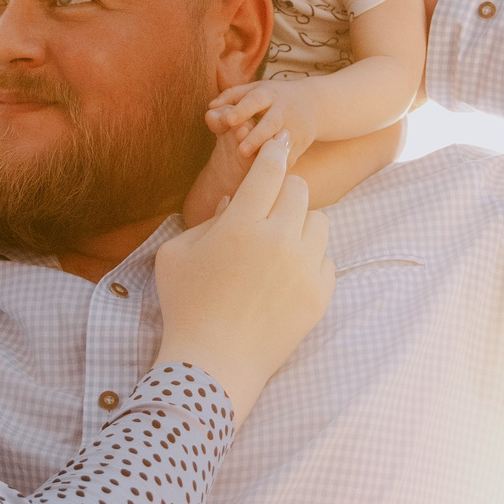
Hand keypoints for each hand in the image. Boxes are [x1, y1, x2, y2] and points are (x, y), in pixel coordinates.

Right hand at [153, 134, 332, 417]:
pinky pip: (326, 258)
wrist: (213, 363)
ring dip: (299, 223)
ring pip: (319, 221)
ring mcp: (304, 268)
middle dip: (284, 190)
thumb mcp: (178, 254)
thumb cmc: (186, 306)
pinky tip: (284, 275)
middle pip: (299, 190)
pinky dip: (308, 260)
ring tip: (277, 244)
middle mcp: (279, 240)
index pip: (268, 171)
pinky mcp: (320, 294)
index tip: (282, 140)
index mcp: (241, 225)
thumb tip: (234, 201)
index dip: (275, 151)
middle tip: (268, 205)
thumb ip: (207, 220)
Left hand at [207, 79, 321, 159]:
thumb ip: (231, 96)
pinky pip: (290, 158)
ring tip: (254, 166)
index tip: (228, 120)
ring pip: (283, 143)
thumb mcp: (256, 89)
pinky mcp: (301, 144)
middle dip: (257, 136)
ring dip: (270, 154)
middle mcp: (283, 110)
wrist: (315, 104)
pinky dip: (280, 167)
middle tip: (241, 151)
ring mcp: (294, 128)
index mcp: (268, 94)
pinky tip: (268, 179)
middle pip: (271, 123)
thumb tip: (210, 108)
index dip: (242, 109)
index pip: (255, 99)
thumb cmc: (275, 97)